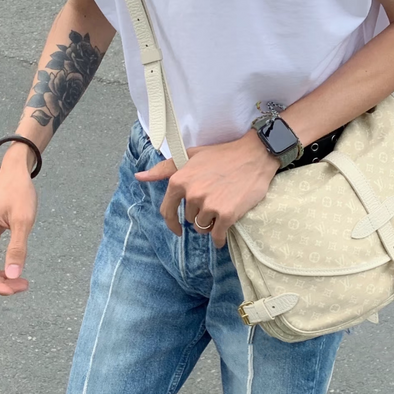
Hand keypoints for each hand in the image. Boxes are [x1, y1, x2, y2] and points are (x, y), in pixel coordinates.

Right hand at [0, 164, 36, 294]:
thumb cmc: (19, 192)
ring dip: (0, 279)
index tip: (13, 290)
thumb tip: (14, 276)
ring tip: (22, 283)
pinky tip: (15, 272)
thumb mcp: (23, 220)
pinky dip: (0, 269)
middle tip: (23, 286)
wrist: (15, 174)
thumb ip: (18, 248)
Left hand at [134, 129, 279, 247]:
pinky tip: (223, 234)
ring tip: (222, 209)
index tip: (177, 229)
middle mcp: (192, 194)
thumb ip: (165, 168)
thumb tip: (139, 177)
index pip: (167, 211)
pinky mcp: (226, 215)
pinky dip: (219, 239)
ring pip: (202, 228)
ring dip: (210, 225)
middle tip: (214, 201)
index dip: (172, 222)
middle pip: (189, 219)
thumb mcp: (191, 156)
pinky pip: (217, 236)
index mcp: (180, 180)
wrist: (254, 155)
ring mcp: (209, 205)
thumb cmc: (222, 154)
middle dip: (199, 215)